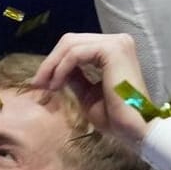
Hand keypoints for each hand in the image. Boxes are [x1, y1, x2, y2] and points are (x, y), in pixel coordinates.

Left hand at [33, 32, 153, 148]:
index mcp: (112, 50)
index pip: (75, 45)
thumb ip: (74, 76)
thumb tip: (56, 68)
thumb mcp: (86, 92)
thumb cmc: (114, 116)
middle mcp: (117, 42)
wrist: (133, 128)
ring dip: (52, 65)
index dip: (54, 61)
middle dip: (49, 62)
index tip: (40, 82)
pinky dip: (61, 68)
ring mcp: (117, 43)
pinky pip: (76, 53)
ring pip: (70, 44)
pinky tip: (57, 85)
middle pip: (70, 41)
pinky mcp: (113, 50)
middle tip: (37, 83)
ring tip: (46, 86)